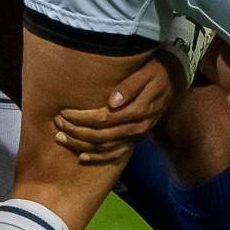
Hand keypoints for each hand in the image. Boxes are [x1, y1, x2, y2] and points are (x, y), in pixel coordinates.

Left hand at [51, 57, 172, 165]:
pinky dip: (97, 158)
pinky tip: (82, 156)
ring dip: (81, 145)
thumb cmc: (155, 71)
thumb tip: (113, 102)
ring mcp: (135, 135)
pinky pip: (115, 155)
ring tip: (61, 138)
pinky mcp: (134, 139)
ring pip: (105, 147)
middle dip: (76, 131)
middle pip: (101, 135)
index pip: (103, 119)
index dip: (81, 118)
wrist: (172, 80)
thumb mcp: (146, 72)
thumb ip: (130, 86)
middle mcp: (137, 127)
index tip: (64, 112)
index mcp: (138, 111)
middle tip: (57, 123)